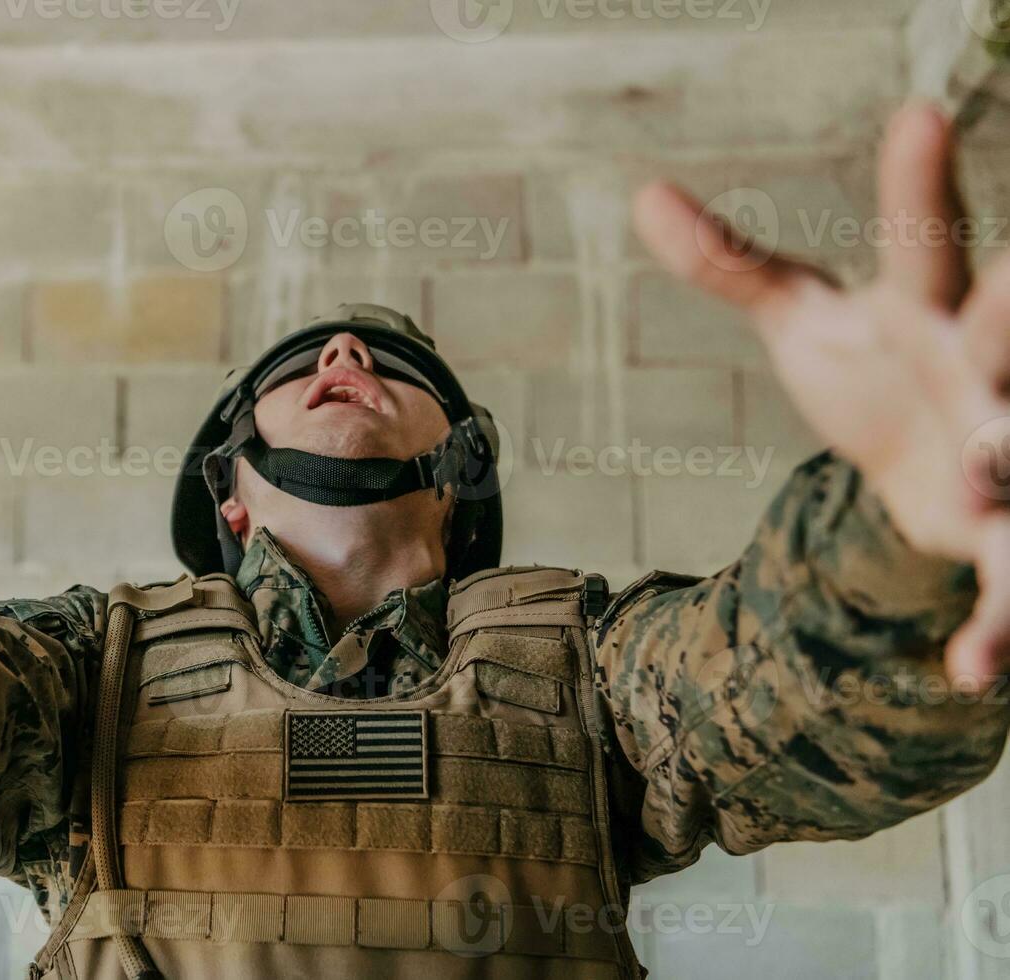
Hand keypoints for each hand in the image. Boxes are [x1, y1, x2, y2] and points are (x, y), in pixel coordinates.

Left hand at [634, 103, 1009, 687]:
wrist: (921, 462)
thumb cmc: (872, 369)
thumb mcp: (801, 317)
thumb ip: (728, 262)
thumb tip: (642, 195)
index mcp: (928, 309)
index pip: (922, 238)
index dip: (917, 182)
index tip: (915, 112)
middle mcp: (981, 371)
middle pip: (1004, 330)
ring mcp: (1002, 452)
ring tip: (988, 478)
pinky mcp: (998, 537)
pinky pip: (1006, 583)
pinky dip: (995, 628)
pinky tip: (967, 672)